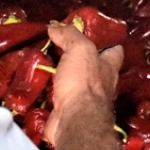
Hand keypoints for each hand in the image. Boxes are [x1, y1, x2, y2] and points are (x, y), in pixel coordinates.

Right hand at [41, 22, 136, 149]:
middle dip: (80, 59)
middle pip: (92, 67)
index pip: (114, 51)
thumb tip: (55, 27)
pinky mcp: (66, 112)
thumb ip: (69, 36)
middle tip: (60, 47)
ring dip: (61, 76)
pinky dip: (47, 92)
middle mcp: (101, 84)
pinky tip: (35, 84)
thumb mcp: (80, 50)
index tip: (95, 35)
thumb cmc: (84, 83)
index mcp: (108, 67)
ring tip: (42, 63)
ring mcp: (84, 101)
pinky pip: (56, 98)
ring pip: (73, 83)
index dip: (108, 42)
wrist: (74, 122)